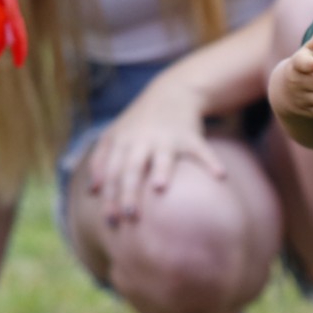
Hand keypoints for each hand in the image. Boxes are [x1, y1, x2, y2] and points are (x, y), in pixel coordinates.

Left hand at [84, 76, 224, 226]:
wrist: (171, 91)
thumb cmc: (140, 121)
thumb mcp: (116, 134)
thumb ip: (100, 160)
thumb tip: (93, 190)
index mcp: (122, 141)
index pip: (111, 172)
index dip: (110, 196)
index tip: (111, 220)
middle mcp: (142, 140)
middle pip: (131, 168)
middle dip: (129, 191)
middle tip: (130, 215)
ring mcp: (166, 137)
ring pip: (162, 156)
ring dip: (161, 170)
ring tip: (159, 187)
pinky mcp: (190, 135)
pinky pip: (201, 150)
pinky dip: (211, 161)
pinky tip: (220, 175)